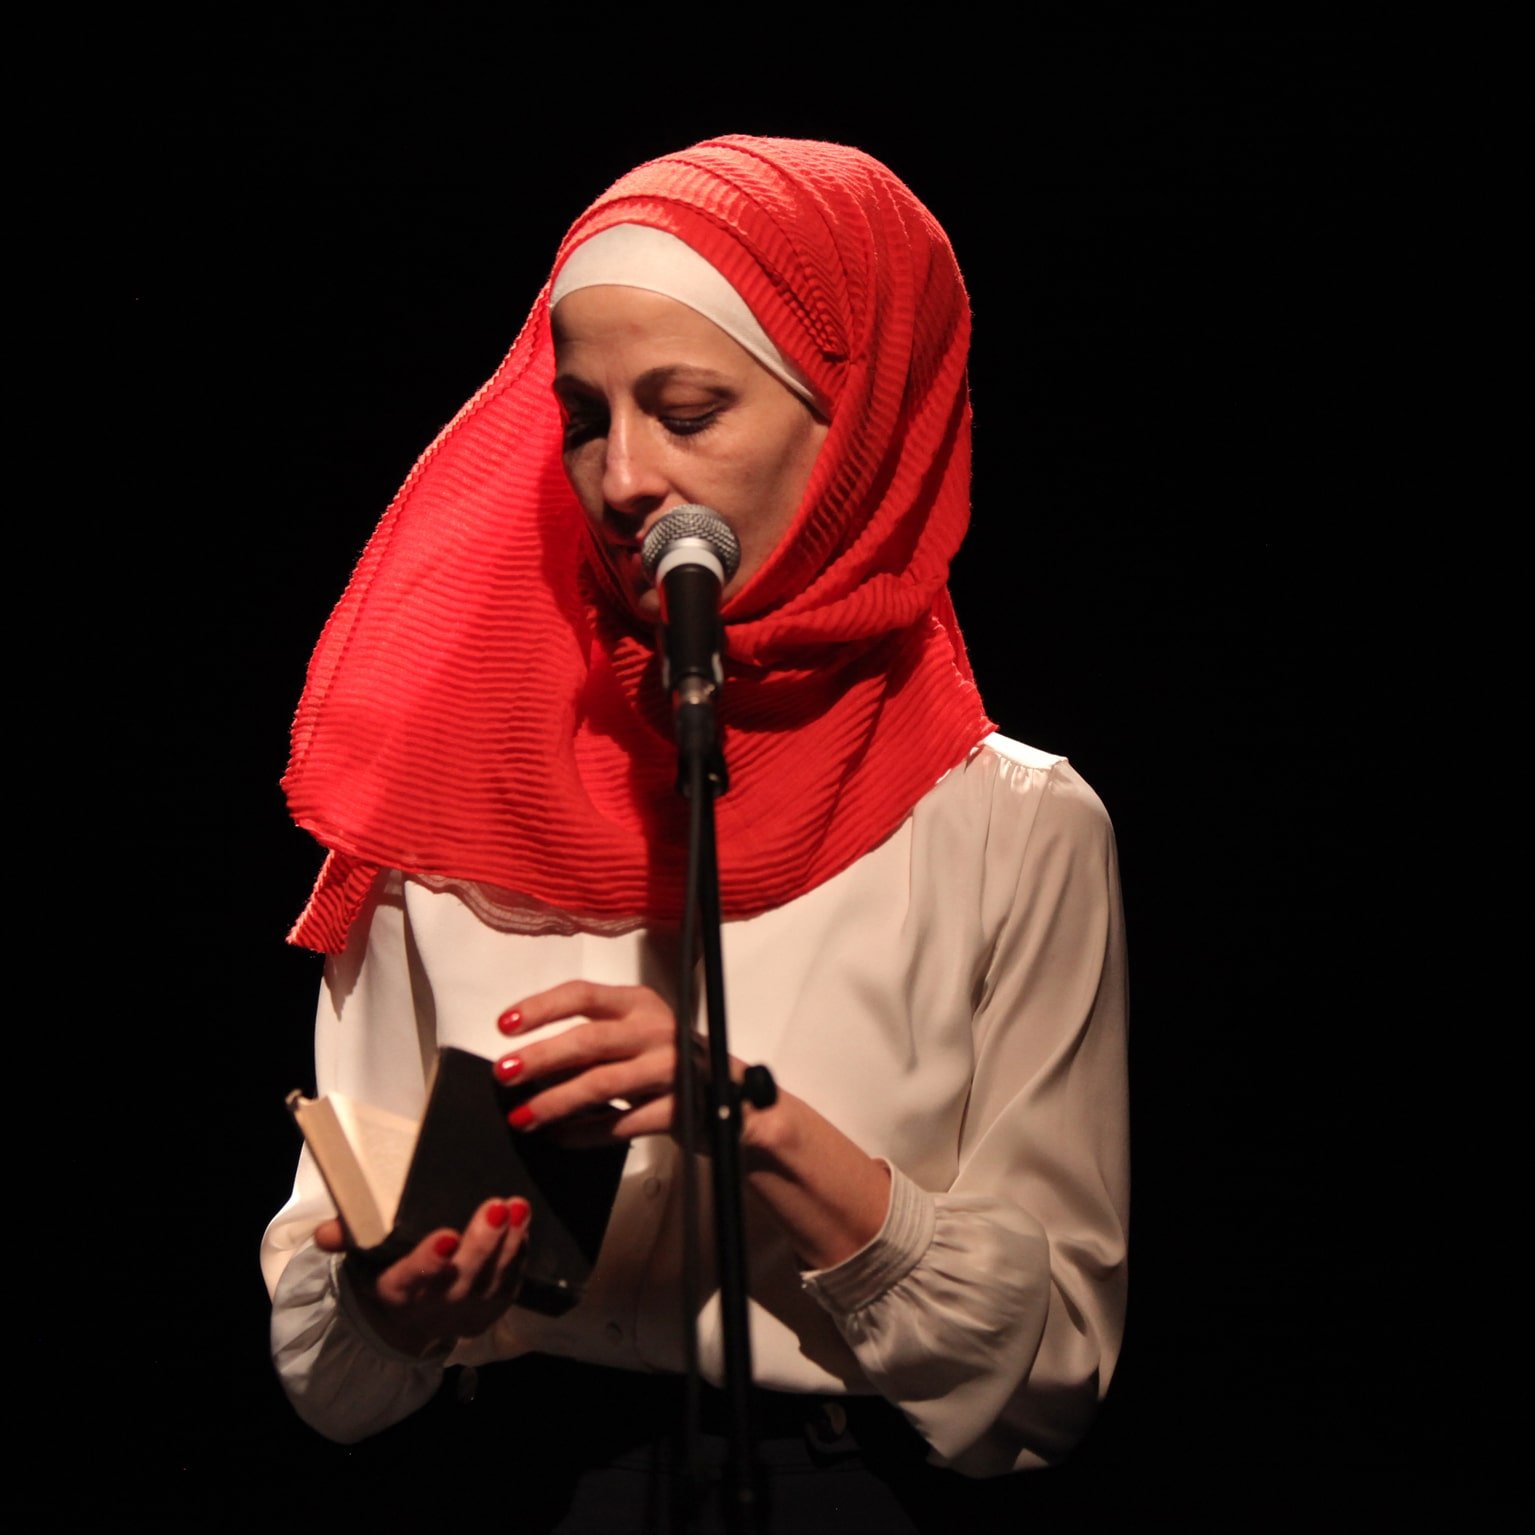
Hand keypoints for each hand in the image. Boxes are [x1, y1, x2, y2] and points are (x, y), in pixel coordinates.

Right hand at [313, 1196, 531, 1357]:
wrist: (406, 1317)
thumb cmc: (384, 1268)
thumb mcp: (360, 1255)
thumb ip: (347, 1237)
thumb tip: (326, 1234)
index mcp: (396, 1292)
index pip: (410, 1281)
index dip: (429, 1263)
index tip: (447, 1236)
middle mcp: (433, 1308)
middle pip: (461, 1280)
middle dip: (481, 1244)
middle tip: (496, 1206)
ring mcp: (466, 1312)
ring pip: (491, 1284)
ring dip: (508, 1246)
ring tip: (519, 1208)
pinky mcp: (490, 1311)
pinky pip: (509, 1287)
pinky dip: (519, 1259)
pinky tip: (525, 1228)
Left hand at [495, 981, 702, 1142]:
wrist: (735, 1100)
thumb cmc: (671, 1064)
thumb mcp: (636, 1038)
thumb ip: (592, 1042)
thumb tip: (528, 1060)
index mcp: (640, 1003)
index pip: (583, 995)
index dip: (541, 1008)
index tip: (504, 1026)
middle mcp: (657, 1029)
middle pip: (588, 1039)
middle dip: (540, 1057)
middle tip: (502, 1074)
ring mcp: (671, 1068)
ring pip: (600, 1084)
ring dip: (554, 1102)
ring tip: (521, 1116)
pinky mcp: (678, 1109)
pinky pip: (619, 1124)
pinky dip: (583, 1133)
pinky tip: (558, 1137)